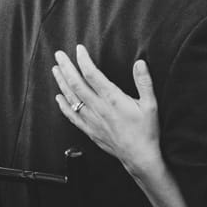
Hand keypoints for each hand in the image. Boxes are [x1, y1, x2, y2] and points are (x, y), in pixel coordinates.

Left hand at [52, 46, 161, 171]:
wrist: (139, 157)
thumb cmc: (146, 131)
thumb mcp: (151, 104)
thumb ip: (144, 82)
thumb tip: (139, 63)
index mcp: (113, 99)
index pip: (93, 75)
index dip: (84, 60)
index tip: (79, 49)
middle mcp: (99, 108)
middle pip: (77, 84)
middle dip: (66, 68)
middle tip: (59, 55)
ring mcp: (92, 120)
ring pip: (72, 98)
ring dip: (62, 83)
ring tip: (56, 70)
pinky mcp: (90, 130)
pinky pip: (72, 116)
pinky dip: (64, 106)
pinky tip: (59, 98)